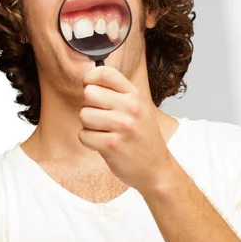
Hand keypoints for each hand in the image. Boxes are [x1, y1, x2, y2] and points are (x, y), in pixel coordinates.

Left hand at [79, 66, 174, 191]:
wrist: (156, 168)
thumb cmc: (142, 138)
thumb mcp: (139, 109)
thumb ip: (118, 94)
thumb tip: (88, 81)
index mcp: (135, 95)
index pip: (105, 73)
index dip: (90, 79)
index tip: (90, 88)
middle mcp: (130, 107)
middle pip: (89, 93)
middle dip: (90, 106)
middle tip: (102, 118)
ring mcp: (122, 126)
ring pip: (84, 115)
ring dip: (89, 126)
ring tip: (105, 132)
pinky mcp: (112, 145)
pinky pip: (84, 135)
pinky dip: (89, 141)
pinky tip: (103, 144)